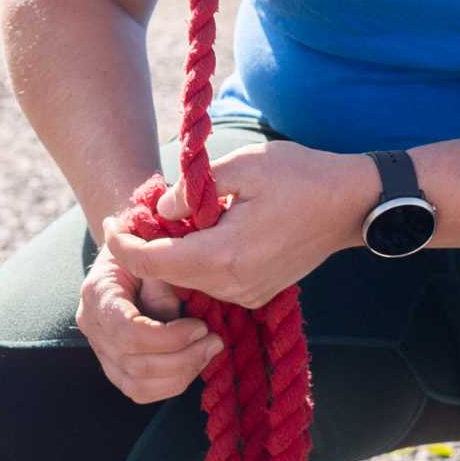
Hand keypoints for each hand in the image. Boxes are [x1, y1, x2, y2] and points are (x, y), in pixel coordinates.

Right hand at [77, 235, 223, 403]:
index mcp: (98, 293)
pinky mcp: (114, 367)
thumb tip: (170, 315)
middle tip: (214, 341)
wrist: (129, 254)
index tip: (201, 327)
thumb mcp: (153, 249)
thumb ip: (160, 279)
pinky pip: (140, 392)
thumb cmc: (145, 247)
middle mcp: (92, 325)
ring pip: (138, 385)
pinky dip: (170, 385)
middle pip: (135, 364)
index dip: (169, 338)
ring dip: (181, 375)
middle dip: (183, 359)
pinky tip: (193, 364)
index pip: (128, 332)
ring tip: (208, 351)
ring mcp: (100, 350)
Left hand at [105, 140, 365, 310]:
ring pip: (189, 280)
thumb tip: (160, 210)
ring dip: (171, 253)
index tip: (108, 222)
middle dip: (144, 248)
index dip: (122, 245)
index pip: (154, 263)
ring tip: (165, 218)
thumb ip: (193, 188)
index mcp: (225, 255)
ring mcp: (247, 294)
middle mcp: (233, 285)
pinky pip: (212, 281)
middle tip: (132, 214)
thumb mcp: (243, 166)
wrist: (351, 204)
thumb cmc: (301, 176)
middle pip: (168, 275)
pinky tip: (198, 231)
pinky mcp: (257, 293)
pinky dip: (196, 260)